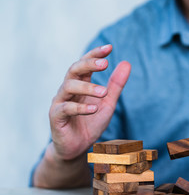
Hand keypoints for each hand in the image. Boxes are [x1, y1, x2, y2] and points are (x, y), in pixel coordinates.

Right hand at [49, 45, 130, 159]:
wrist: (78, 147)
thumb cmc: (91, 123)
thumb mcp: (108, 103)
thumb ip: (116, 85)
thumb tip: (127, 63)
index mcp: (80, 84)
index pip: (85, 64)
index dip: (95, 54)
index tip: (110, 47)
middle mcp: (68, 90)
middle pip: (74, 70)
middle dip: (89, 64)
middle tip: (105, 64)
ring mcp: (60, 102)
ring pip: (68, 87)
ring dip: (87, 87)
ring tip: (103, 92)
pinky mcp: (56, 117)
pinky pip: (65, 109)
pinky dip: (80, 108)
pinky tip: (94, 108)